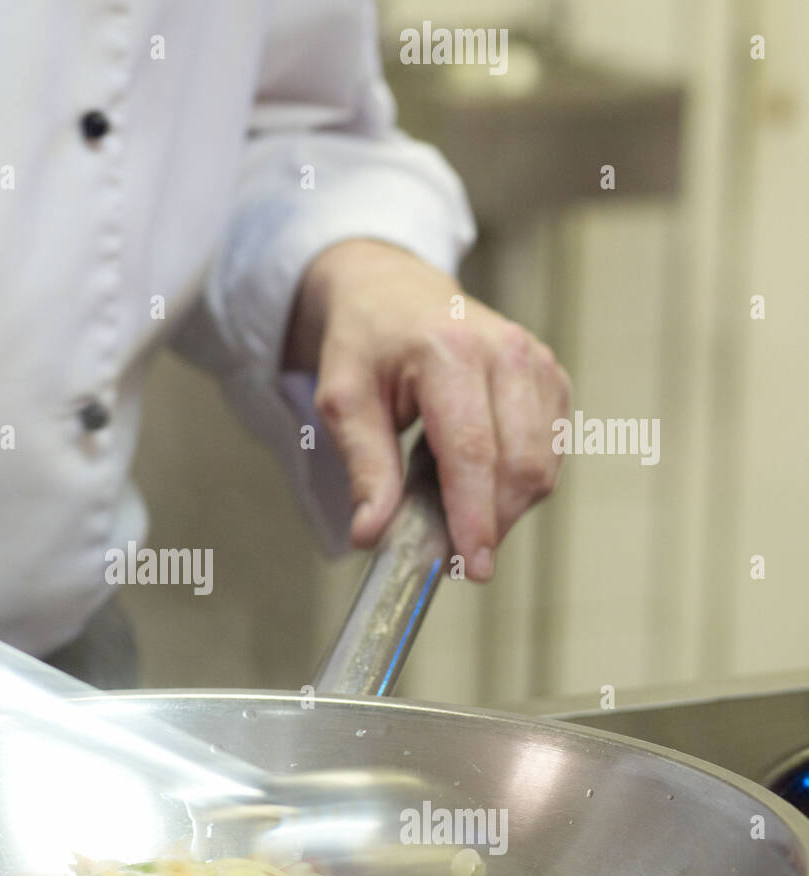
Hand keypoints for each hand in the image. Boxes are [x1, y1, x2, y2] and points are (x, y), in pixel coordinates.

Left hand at [284, 239, 570, 579]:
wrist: (394, 293)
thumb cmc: (366, 345)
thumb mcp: (342, 401)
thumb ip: (364, 468)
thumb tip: (372, 534)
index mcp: (450, 352)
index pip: (473, 451)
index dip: (475, 515)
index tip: (473, 564)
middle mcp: (506, 352)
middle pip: (520, 464)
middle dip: (493, 522)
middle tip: (455, 557)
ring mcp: (537, 362)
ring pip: (543, 465)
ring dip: (507, 508)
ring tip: (457, 514)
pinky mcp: (551, 378)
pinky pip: (551, 452)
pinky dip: (519, 484)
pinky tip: (479, 483)